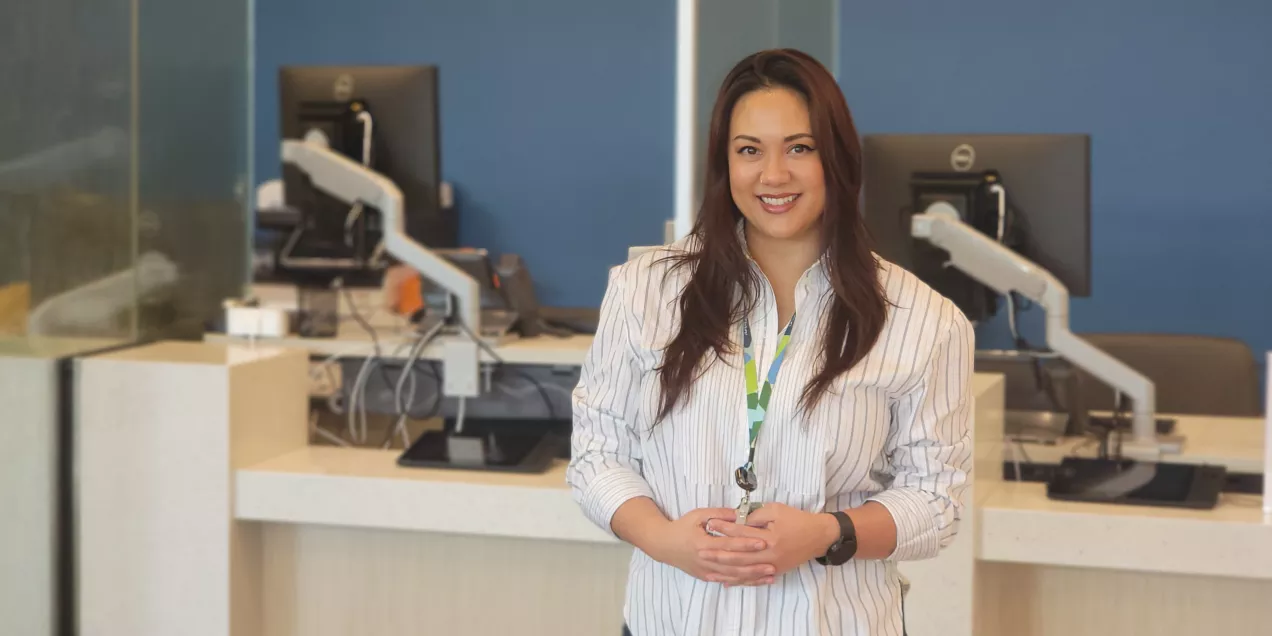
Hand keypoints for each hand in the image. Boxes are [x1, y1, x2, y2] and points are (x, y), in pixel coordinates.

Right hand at [646, 507, 776, 585]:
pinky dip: (742, 581)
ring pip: (732, 576)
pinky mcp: (706, 577)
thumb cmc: (682, 527)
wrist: (664, 545)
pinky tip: (756, 581)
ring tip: (770, 575)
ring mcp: (705, 571)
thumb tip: (740, 513)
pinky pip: (727, 581)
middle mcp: (704, 560)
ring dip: (752, 576)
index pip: (728, 545)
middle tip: (773, 564)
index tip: (763, 542)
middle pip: (733, 564)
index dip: (746, 544)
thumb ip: (719, 514)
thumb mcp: (698, 515)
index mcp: (702, 543)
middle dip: (754, 565)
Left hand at [705, 503, 838, 577]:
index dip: (724, 527)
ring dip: (725, 570)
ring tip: (708, 568)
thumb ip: (756, 515)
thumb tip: (737, 520)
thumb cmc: (797, 519)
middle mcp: (769, 555)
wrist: (818, 536)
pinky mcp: (774, 571)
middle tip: (701, 549)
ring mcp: (772, 566)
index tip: (709, 524)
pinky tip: (726, 581)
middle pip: (738, 555)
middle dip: (718, 552)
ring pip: (743, 570)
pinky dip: (739, 580)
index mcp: (769, 537)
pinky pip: (753, 579)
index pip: (741, 532)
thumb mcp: (776, 510)